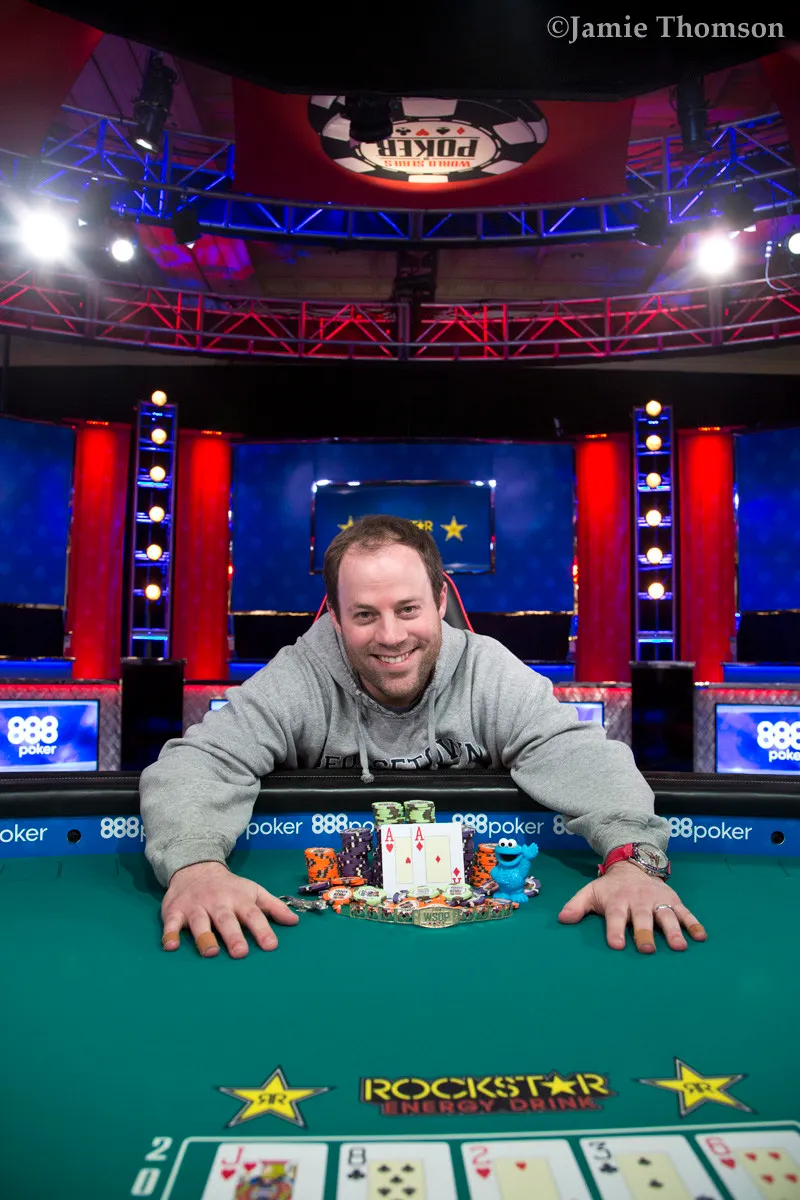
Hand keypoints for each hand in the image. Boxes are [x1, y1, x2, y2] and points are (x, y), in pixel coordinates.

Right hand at [160, 861, 298, 957]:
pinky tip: (170, 946)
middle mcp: (217, 902)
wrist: (196, 867)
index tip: (271, 945)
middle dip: (233, 936)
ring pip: (199, 922)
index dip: (262, 930)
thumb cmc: (229, 887)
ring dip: (204, 937)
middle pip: (226, 919)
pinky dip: (169, 934)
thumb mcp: (253, 891)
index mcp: (238, 899)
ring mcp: (195, 907)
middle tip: (241, 953)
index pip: (253, 914)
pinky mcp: (174, 911)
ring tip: (211, 952)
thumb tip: (295, 922)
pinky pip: (170, 923)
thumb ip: (273, 907)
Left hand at [557, 860, 706, 952]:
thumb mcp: (590, 892)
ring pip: (666, 916)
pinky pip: (685, 913)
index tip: (616, 945)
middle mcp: (638, 901)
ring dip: (673, 931)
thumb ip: (576, 906)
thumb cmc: (610, 888)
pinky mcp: (673, 900)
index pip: (615, 917)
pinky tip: (700, 937)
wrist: (632, 866)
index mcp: (618, 901)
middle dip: (644, 932)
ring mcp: (657, 900)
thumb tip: (562, 920)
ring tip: (679, 947)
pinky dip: (694, 923)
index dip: (614, 930)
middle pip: (642, 918)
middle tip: (647, 948)